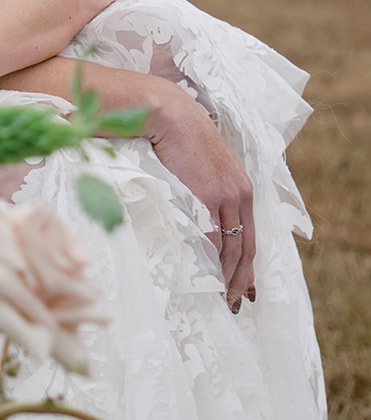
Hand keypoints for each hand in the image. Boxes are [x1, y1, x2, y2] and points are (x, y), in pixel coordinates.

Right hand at [144, 83, 255, 311]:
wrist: (170, 116)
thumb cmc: (179, 141)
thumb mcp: (203, 170)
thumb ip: (207, 195)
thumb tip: (200, 222)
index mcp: (242, 189)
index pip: (250, 235)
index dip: (248, 264)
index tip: (245, 287)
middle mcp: (240, 194)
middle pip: (246, 247)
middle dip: (241, 279)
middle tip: (234, 303)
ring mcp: (226, 196)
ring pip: (232, 246)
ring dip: (228, 275)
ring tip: (221, 297)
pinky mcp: (209, 196)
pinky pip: (213, 236)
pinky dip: (212, 259)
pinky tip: (208, 275)